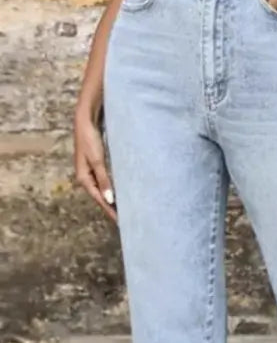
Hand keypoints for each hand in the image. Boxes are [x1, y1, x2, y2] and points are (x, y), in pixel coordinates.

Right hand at [74, 108, 116, 222]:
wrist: (86, 121)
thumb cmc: (90, 139)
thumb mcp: (98, 161)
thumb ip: (104, 180)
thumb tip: (109, 199)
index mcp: (83, 178)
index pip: (99, 199)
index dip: (110, 210)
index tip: (120, 221)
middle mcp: (86, 177)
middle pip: (100, 197)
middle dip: (111, 208)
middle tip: (126, 220)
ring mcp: (91, 172)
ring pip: (103, 190)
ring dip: (112, 199)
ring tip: (124, 210)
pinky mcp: (96, 165)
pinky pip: (105, 182)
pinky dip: (112, 189)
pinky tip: (119, 194)